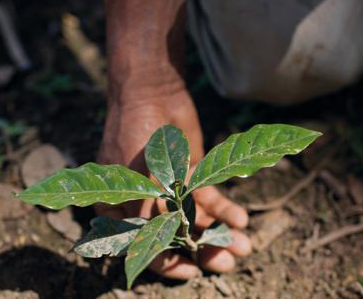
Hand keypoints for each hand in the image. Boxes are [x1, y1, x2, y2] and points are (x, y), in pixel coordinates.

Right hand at [95, 88, 251, 278]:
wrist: (151, 90)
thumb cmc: (133, 133)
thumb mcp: (137, 178)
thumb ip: (148, 212)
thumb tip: (160, 252)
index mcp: (118, 210)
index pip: (144, 247)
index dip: (169, 263)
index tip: (193, 272)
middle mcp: (145, 205)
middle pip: (176, 237)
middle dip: (204, 250)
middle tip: (228, 262)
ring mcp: (170, 191)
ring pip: (196, 221)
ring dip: (219, 234)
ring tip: (244, 246)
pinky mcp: (191, 177)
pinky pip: (209, 199)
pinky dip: (224, 210)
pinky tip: (240, 219)